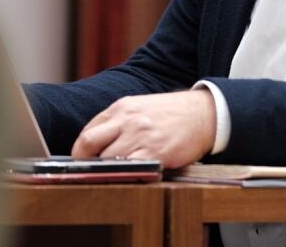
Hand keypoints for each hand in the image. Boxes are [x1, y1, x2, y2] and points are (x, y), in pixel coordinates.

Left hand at [71, 90, 215, 168]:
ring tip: (113, 177)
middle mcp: (127, 119)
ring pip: (107, 160)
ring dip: (106, 172)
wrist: (204, 114)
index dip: (80, 151)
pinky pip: (130, 169)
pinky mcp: (155, 152)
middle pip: (88, 144)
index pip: (87, 131)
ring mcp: (140, 136)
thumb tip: (94, 147)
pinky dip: (125, 177)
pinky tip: (130, 178)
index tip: (83, 163)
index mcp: (121, 108)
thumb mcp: (140, 108)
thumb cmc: (171, 114)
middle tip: (90, 174)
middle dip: (84, 162)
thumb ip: (117, 123)